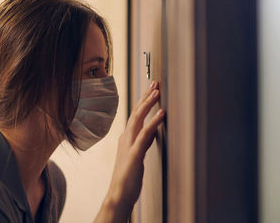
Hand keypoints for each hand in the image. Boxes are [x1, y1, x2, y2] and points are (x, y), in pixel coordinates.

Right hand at [95, 81, 164, 222]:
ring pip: (138, 119)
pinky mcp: (134, 155)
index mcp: (126, 138)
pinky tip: (161, 114)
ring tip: (157, 92)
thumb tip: (151, 131)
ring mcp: (129, 145)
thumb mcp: (137, 155)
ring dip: (148, 104)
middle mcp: (126, 138)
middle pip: (136, 112)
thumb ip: (143, 142)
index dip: (143, 101)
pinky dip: (153, 122)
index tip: (151, 90)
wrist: (118, 195)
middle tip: (155, 83)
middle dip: (145, 97)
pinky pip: (144, 135)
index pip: (135, 115)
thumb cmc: (127, 177)